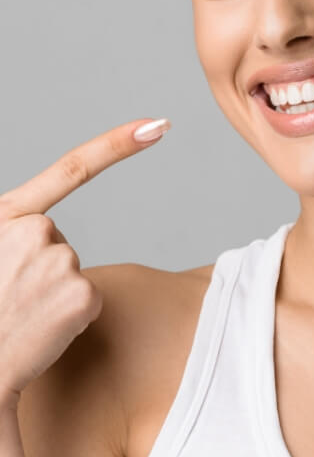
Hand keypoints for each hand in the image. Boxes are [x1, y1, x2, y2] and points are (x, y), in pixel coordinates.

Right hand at [0, 118, 169, 407]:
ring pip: (73, 273)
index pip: (71, 168)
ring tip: (18, 317)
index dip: (117, 144)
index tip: (156, 125)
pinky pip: (88, 302)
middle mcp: (34, 231)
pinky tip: (40, 331)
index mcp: (7, 217)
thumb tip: (43, 235)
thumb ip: (14, 236)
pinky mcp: (82, 295)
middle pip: (61, 244)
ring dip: (53, 297)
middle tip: (9, 301)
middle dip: (43, 271)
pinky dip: (70, 320)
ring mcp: (61, 261)